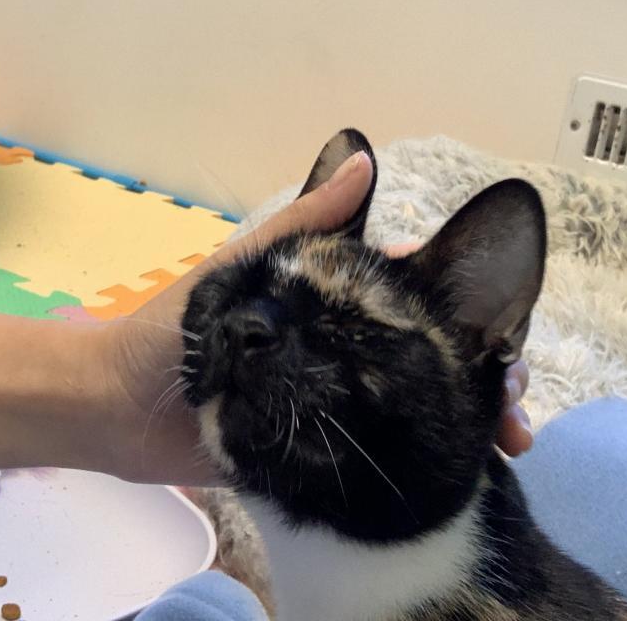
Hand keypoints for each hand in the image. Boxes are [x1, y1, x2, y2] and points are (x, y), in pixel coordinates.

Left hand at [102, 153, 532, 485]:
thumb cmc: (169, 329)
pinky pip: (384, 455)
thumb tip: (362, 159)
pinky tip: (470, 467)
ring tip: (505, 437)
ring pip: (421, 406)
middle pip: (431, 356)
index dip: (465, 311)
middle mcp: (343, 351)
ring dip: (469, 415)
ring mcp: (337, 403)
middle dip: (481, 369)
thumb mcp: (240, 270)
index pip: (414, 299)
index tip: (498, 329)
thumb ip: (302, 226)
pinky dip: (431, 459)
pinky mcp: (322, 454)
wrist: (115, 410)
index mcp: (328, 305)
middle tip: (511, 394)